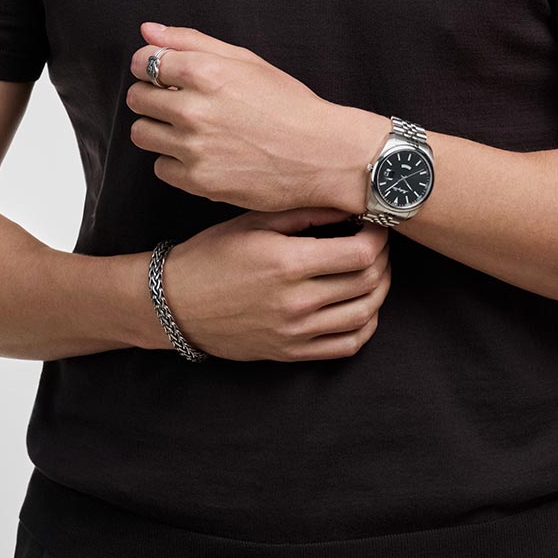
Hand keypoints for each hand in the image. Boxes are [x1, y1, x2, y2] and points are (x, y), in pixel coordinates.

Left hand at [126, 22, 379, 212]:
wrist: (322, 154)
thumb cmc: (289, 105)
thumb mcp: (246, 61)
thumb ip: (191, 42)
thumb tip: (147, 30)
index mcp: (205, 72)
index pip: (144, 62)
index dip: (150, 66)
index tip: (162, 74)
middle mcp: (194, 110)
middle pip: (137, 98)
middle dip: (152, 96)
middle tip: (179, 102)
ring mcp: (194, 148)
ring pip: (141, 133)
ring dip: (158, 129)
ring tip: (189, 129)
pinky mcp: (198, 182)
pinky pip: (160, 167)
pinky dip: (175, 161)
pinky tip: (202, 154)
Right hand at [152, 206, 392, 361]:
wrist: (175, 304)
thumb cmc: (211, 255)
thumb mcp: (254, 222)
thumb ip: (304, 213)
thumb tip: (347, 205)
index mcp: (288, 263)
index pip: (360, 253)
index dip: (378, 236)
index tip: (374, 224)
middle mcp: (297, 301)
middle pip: (368, 282)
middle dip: (383, 258)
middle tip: (377, 243)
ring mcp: (295, 332)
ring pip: (365, 314)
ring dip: (380, 290)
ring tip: (374, 270)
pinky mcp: (291, 352)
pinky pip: (346, 346)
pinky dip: (366, 325)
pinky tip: (363, 306)